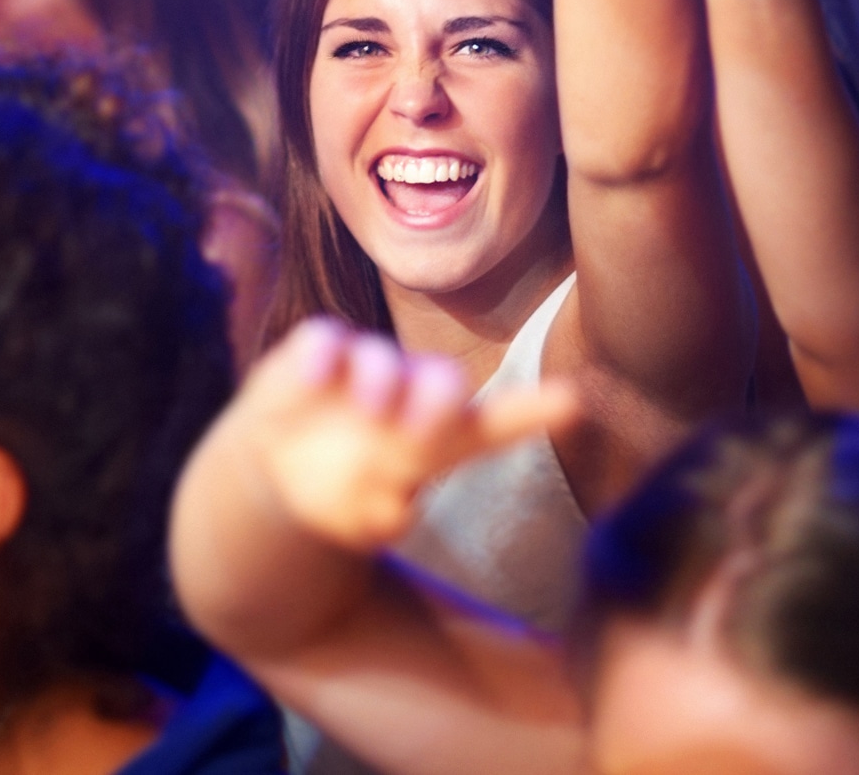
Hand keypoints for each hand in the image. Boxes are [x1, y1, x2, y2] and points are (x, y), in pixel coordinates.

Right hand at [233, 320, 577, 551]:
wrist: (284, 460)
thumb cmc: (352, 484)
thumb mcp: (371, 513)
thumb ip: (384, 515)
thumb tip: (396, 514)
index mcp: (439, 435)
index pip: (493, 423)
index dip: (532, 412)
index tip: (574, 401)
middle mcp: (408, 392)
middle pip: (439, 384)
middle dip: (441, 400)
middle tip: (427, 431)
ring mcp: (362, 367)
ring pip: (381, 360)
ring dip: (382, 381)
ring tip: (373, 408)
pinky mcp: (316, 352)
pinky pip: (325, 343)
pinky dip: (321, 358)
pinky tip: (317, 378)